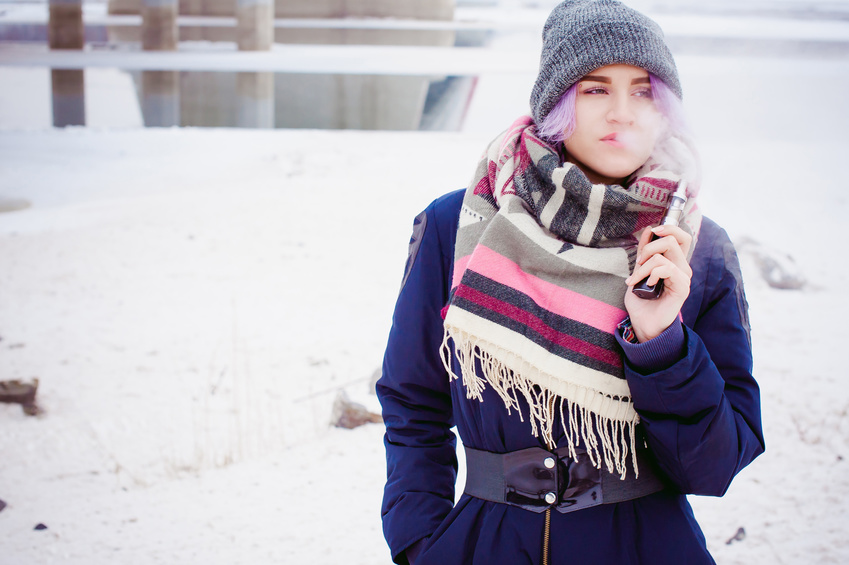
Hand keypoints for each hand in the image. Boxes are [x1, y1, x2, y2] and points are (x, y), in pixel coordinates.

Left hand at [624, 225, 692, 341]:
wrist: (644, 323)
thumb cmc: (641, 300)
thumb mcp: (639, 270)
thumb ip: (645, 252)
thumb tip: (649, 229)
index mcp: (674, 262)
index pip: (681, 236)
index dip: (669, 228)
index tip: (653, 231)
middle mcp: (682, 267)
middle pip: (673, 239)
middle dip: (649, 246)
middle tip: (639, 263)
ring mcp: (684, 277)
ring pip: (663, 255)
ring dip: (643, 266)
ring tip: (636, 279)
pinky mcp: (682, 287)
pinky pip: (667, 269)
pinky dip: (651, 273)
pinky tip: (648, 284)